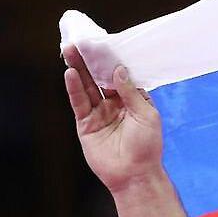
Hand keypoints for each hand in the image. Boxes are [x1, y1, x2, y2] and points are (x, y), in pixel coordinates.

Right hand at [64, 45, 163, 192]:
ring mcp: (99, 113)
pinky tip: (70, 74)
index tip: (105, 43)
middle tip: (82, 42)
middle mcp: (115, 104)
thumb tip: (118, 70)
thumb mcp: (146, 115)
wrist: (134, 174)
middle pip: (100, 78)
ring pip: (87, 87)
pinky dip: (74, 88)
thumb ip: (131, 93)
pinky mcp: (86, 123)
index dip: (112, 61)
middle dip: (91, 61)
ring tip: (71, 51)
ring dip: (79, 69)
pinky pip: (79, 102)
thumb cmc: (147, 146)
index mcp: (133, 100)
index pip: (120, 76)